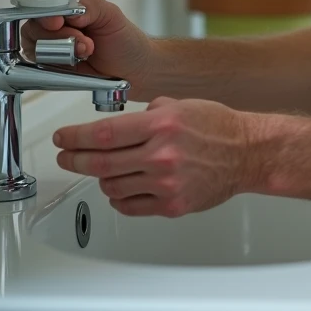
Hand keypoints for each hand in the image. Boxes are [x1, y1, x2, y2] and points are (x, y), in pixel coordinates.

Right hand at [22, 0, 153, 89]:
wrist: (135, 70)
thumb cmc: (125, 40)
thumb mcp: (112, 15)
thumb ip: (92, 6)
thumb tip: (71, 14)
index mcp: (66, 10)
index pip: (42, 8)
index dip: (46, 16)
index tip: (58, 22)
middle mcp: (55, 29)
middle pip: (34, 29)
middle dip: (59, 37)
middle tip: (86, 44)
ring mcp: (51, 50)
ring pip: (34, 48)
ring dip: (59, 53)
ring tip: (86, 53)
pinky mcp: (53, 70)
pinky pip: (39, 68)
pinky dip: (56, 66)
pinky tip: (76, 64)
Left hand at [53, 97, 254, 216]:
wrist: (247, 153)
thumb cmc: (219, 128)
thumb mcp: (181, 105)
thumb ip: (147, 113)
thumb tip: (120, 122)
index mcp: (162, 125)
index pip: (104, 133)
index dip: (75, 137)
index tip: (63, 138)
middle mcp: (161, 155)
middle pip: (100, 163)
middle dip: (74, 160)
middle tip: (66, 157)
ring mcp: (166, 183)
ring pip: (111, 187)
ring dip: (99, 179)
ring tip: (100, 171)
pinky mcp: (171, 205)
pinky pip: (130, 206)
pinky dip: (118, 198)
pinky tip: (120, 188)